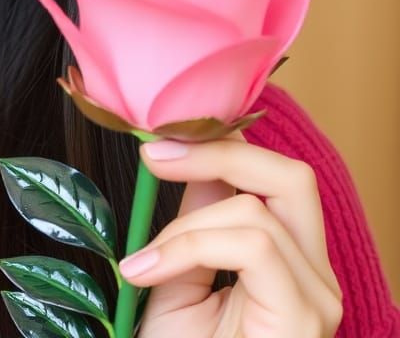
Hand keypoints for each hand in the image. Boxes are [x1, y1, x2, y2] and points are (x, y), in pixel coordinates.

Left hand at [118, 131, 343, 337]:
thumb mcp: (175, 280)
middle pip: (290, 177)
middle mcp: (314, 276)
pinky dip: (191, 244)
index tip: (156, 139)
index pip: (270, 178)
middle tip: (151, 155)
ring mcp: (316, 299)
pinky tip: (146, 271)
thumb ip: (188, 225)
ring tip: (141, 262)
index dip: (217, 146)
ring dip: (185, 223)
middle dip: (218, 151)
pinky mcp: (305, 319)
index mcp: (287, 262)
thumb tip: (181, 158)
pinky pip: (254, 245)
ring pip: (260, 208)